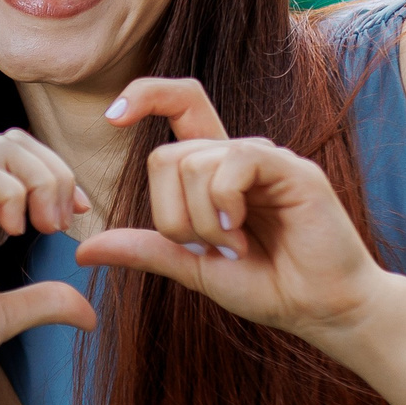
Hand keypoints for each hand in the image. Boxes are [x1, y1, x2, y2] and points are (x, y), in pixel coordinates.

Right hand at [0, 130, 96, 402]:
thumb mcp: (1, 318)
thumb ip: (41, 302)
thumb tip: (88, 312)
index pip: (13, 160)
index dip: (54, 177)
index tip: (75, 216)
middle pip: (12, 141)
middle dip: (55, 171)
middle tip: (63, 221)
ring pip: (4, 148)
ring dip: (41, 180)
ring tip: (45, 227)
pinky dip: (16, 196)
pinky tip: (17, 234)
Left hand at [72, 78, 388, 342]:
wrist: (320, 309)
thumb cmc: (268, 286)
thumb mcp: (193, 267)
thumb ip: (146, 249)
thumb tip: (85, 249)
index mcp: (216, 172)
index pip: (181, 105)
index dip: (146, 94)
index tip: (112, 117)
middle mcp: (239, 156)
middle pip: (167, 155)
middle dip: (171, 214)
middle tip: (208, 247)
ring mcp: (267, 159)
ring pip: (194, 163)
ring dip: (201, 220)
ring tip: (236, 246)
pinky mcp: (291, 170)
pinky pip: (232, 164)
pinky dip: (223, 204)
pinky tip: (243, 233)